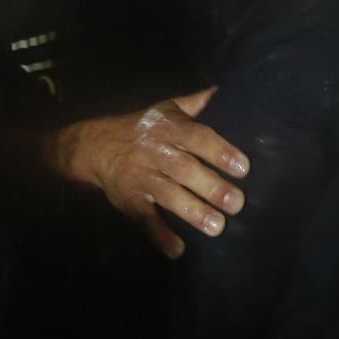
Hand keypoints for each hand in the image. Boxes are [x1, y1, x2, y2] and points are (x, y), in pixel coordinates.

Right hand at [55, 88, 250, 258]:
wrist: (95, 145)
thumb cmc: (143, 128)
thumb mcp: (167, 109)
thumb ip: (196, 103)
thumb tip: (225, 89)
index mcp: (167, 128)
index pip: (196, 137)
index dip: (219, 151)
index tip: (242, 167)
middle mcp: (154, 151)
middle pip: (184, 169)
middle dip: (211, 186)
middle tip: (237, 203)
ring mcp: (141, 177)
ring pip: (168, 194)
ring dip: (192, 211)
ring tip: (217, 227)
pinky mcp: (130, 200)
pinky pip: (144, 218)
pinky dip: (159, 235)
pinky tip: (177, 249)